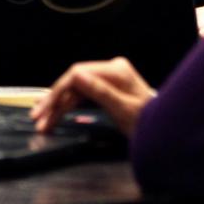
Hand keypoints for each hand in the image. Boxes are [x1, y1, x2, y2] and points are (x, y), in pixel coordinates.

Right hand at [30, 57, 154, 137]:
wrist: (165, 133)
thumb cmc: (149, 122)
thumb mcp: (124, 109)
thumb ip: (100, 91)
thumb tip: (76, 76)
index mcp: (115, 70)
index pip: (77, 74)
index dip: (59, 90)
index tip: (45, 108)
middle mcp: (110, 70)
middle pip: (73, 82)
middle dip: (55, 100)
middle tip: (38, 117)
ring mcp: (107, 79)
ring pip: (75, 90)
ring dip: (58, 106)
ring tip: (42, 122)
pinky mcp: (105, 90)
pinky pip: (81, 96)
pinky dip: (68, 106)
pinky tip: (54, 114)